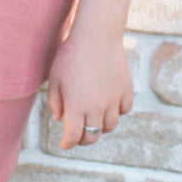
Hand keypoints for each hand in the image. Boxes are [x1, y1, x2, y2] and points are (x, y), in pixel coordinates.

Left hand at [45, 26, 132, 149]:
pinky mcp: (126, 90)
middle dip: (83, 140)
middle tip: (78, 136)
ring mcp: (113, 100)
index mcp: (76, 106)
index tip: (64, 145)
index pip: (73, 136)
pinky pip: (124, 110)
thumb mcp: (55, 77)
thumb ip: (55, 100)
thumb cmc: (71, 54)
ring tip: (93, 121)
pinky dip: (117, 112)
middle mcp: (97, 107)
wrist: (96, 36)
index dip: (67, 144)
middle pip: (92, 136)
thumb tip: (59, 119)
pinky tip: (109, 107)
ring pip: (110, 126)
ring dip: (100, 127)